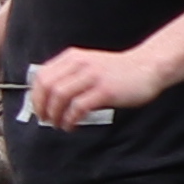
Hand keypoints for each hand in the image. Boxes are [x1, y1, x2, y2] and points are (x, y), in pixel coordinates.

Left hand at [23, 42, 167, 126]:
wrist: (148, 67)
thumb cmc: (117, 71)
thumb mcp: (89, 65)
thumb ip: (70, 76)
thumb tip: (48, 99)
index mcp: (73, 57)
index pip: (43, 76)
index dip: (35, 95)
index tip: (37, 109)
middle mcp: (80, 64)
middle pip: (48, 86)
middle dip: (42, 106)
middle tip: (45, 119)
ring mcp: (93, 77)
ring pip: (60, 97)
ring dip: (55, 114)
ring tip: (58, 124)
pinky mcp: (105, 90)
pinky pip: (78, 107)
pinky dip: (70, 119)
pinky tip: (71, 125)